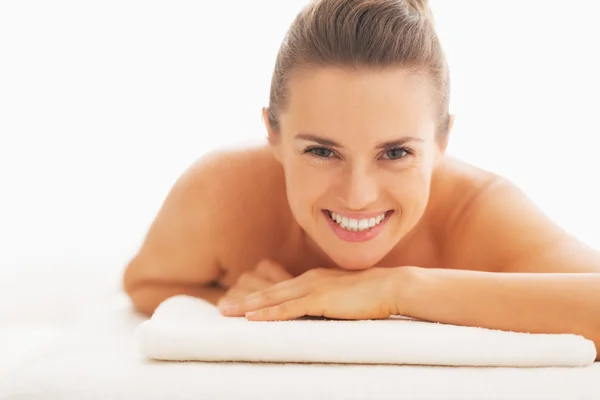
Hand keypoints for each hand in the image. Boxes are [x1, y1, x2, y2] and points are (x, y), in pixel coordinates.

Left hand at [218, 267, 402, 320]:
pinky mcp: (321, 299)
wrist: (391, 286)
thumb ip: (327, 302)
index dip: (257, 296)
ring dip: (248, 306)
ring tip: (227, 312)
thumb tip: (319, 313)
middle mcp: (308, 280)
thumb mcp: (343, 296)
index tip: (239, 303)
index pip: (278, 289)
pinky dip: (269, 312)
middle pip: (269, 292)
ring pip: (273, 298)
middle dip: (243, 300)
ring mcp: (313, 288)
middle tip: (221, 308)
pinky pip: (289, 308)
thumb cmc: (372, 294)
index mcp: (313, 280)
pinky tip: (254, 318)